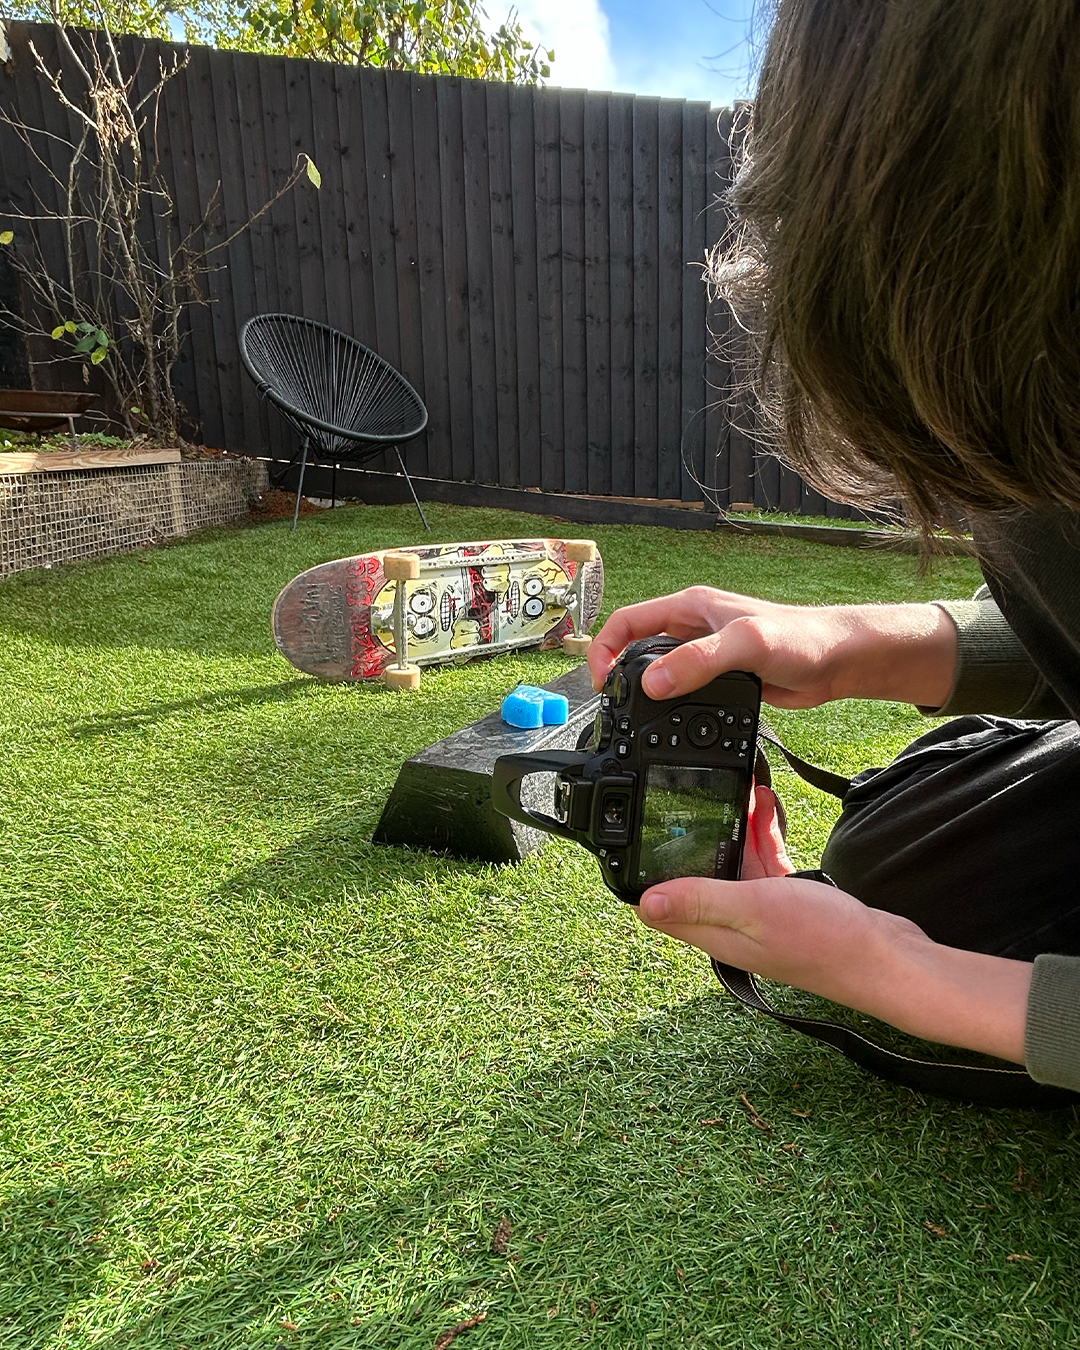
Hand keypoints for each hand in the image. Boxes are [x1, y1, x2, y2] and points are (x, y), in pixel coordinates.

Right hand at [588, 586, 957, 708]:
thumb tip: (652, 683)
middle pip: (637, 648)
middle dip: (620, 675)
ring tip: (639, 721)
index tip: (601, 682)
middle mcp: (693, 628)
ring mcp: (706, 655)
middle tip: (615, 707)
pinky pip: (684, 693)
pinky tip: (677, 727)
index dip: (605, 648)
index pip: (627, 621)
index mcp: (690, 607)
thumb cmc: (801, 638)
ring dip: (647, 695)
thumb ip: (697, 661)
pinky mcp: (721, 679)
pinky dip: (673, 709)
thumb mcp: (744, 644)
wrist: (839, 661)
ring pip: (660, 673)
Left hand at [635, 827, 1032, 1065]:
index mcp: (717, 934)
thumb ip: (701, 900)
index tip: (642, 836)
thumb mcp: (754, 909)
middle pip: (699, 878)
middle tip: (696, 799)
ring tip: (741, 791)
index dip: (649, 875)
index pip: (665, 907)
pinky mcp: (789, 907)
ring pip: (735, 867)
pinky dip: (764, 840)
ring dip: (735, 831)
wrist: (890, 960)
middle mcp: (734, 928)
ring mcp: (763, 918)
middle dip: (696, 840)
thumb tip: (644, 904)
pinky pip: (766, 867)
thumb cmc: (825, 940)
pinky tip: (769, 812)